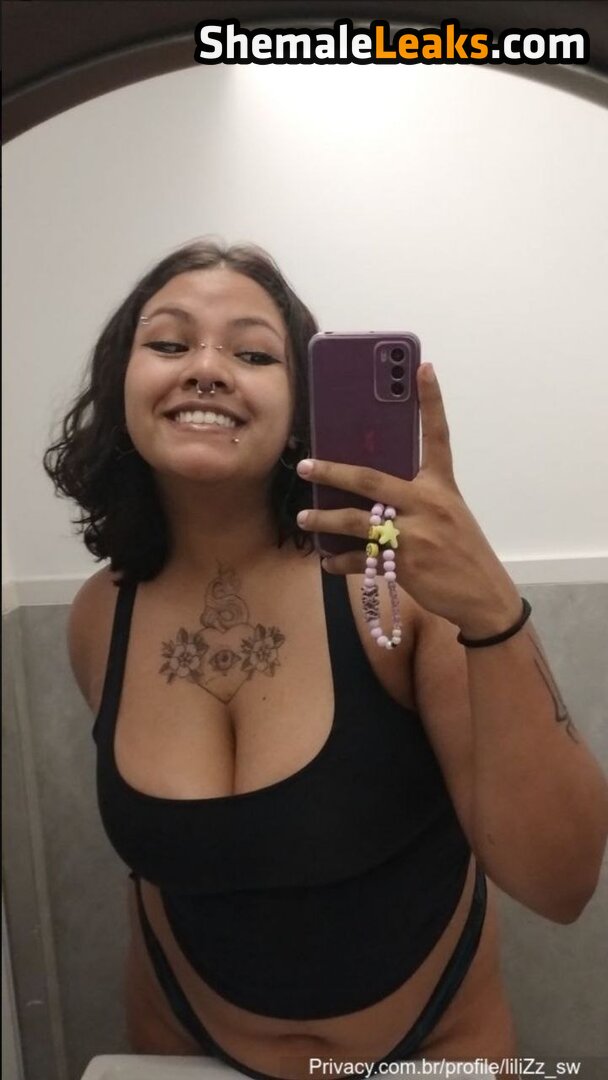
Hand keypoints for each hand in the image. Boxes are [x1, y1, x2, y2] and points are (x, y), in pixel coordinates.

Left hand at [296, 363, 521, 637]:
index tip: (422, 367)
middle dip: (333, 471)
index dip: (431, 400)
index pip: (437, 436)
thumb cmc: (462, 553)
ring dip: (325, 519)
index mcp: (442, 487)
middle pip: (371, 480)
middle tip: (305, 465)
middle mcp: (428, 505)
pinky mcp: (405, 564)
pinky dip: (340, 561)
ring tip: (304, 516)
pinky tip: (328, 561)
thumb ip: (417, 499)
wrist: (484, 596)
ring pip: (356, 521)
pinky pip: (361, 559)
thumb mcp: (449, 515)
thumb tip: (373, 493)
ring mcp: (415, 535)